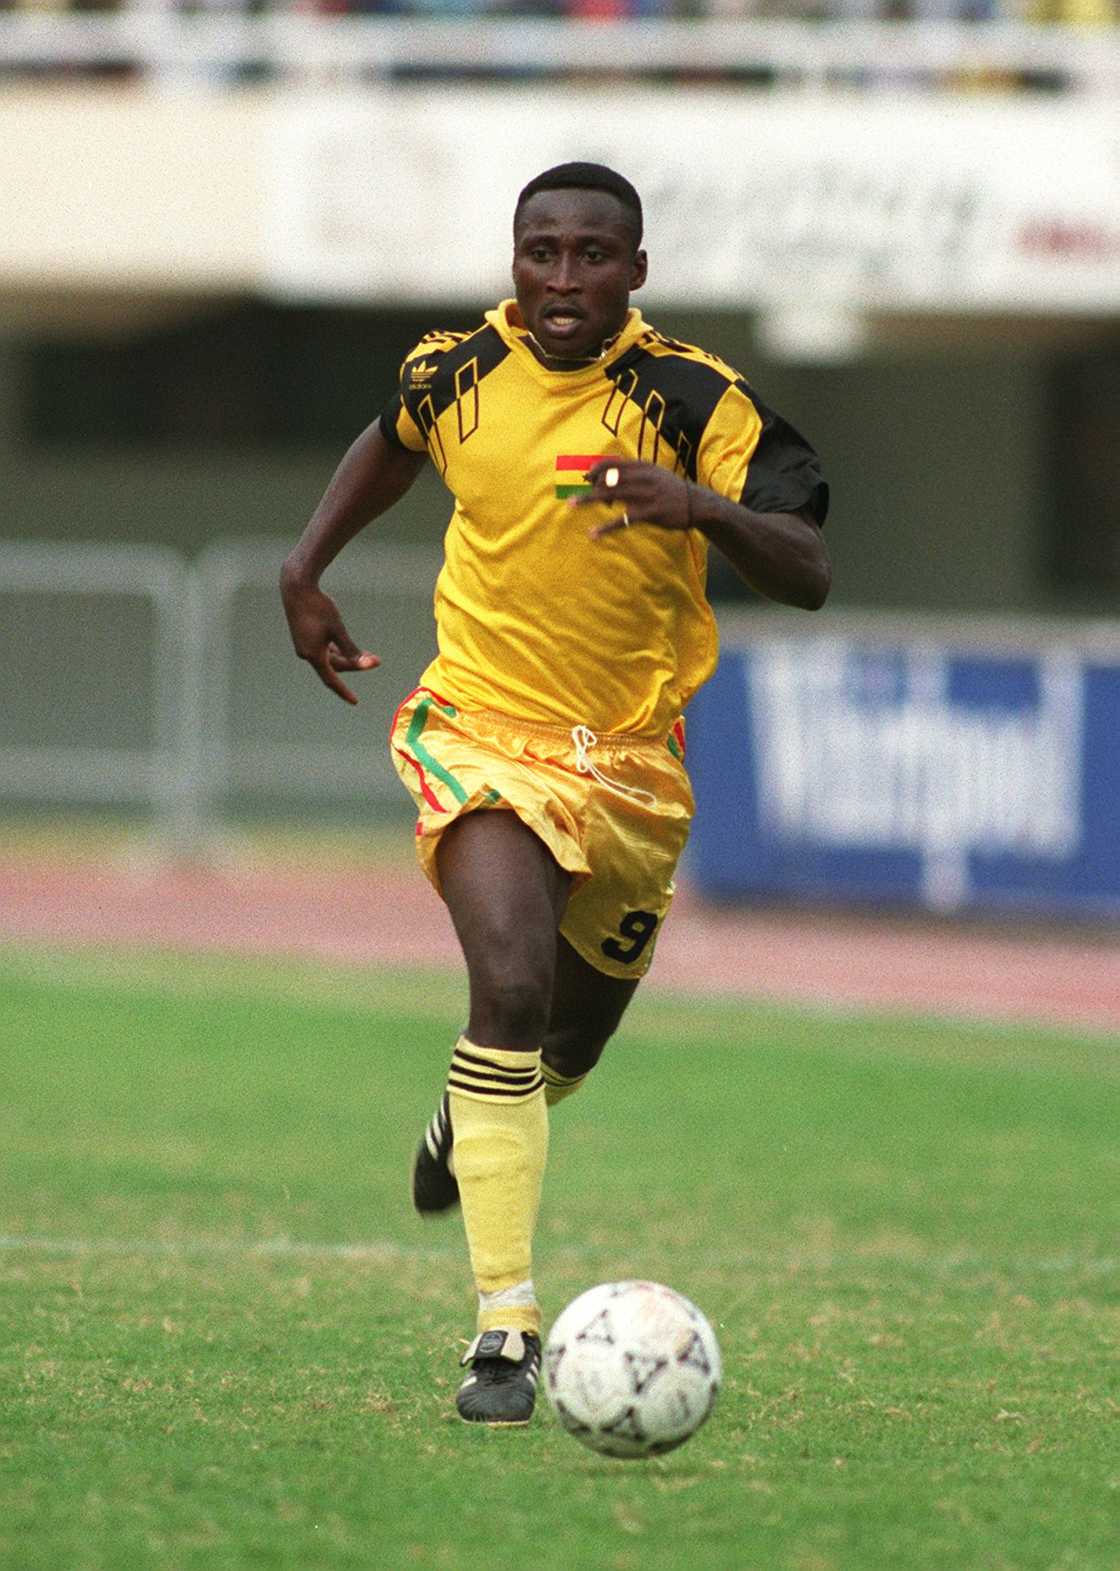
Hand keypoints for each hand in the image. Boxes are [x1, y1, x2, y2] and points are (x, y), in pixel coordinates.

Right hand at [280, 578, 378, 704]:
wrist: (297, 588)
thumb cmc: (318, 607)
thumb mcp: (338, 629)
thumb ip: (350, 649)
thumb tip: (363, 664)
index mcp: (313, 655)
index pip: (331, 680)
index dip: (344, 692)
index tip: (355, 702)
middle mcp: (306, 653)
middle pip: (335, 667)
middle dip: (355, 665)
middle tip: (375, 660)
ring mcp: (304, 645)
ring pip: (329, 658)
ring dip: (348, 657)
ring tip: (368, 654)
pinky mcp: (304, 636)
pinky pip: (323, 650)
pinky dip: (337, 650)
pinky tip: (348, 647)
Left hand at [568, 459, 692, 538]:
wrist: (697, 504)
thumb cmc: (670, 491)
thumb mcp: (654, 475)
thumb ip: (633, 476)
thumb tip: (607, 483)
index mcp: (643, 466)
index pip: (614, 463)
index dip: (597, 469)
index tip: (586, 476)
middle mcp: (643, 477)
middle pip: (609, 478)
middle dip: (589, 486)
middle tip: (573, 496)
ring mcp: (647, 494)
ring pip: (612, 495)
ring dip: (589, 499)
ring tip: (571, 505)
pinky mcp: (651, 513)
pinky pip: (624, 520)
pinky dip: (607, 527)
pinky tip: (594, 533)